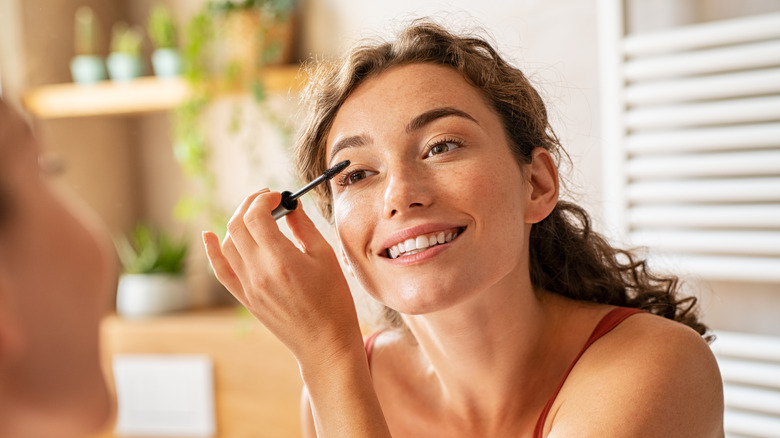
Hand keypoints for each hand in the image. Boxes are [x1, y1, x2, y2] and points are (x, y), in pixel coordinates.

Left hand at [202, 189, 362, 364]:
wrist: (324, 342)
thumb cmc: (333, 300)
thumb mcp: (326, 257)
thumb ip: (304, 227)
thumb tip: (290, 206)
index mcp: (281, 260)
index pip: (256, 216)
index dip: (264, 199)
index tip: (278, 196)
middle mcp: (259, 272)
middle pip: (238, 225)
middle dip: (250, 205)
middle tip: (267, 199)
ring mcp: (248, 286)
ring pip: (227, 243)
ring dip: (238, 222)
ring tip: (256, 216)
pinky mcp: (245, 298)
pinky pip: (220, 270)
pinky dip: (212, 251)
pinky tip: (208, 235)